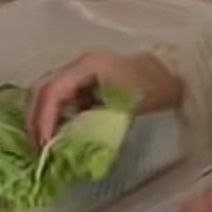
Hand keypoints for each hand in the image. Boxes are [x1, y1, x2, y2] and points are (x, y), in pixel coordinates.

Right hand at [26, 48, 183, 145]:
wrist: (176, 77)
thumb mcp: (124, 109)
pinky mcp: (86, 82)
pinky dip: (55, 115)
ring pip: (48, 92)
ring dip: (42, 116)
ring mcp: (81, 71)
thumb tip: (64, 142)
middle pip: (43, 88)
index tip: (44, 143)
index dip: (43, 118)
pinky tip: (57, 134)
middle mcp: (79, 64)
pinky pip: (61, 97)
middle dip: (35, 118)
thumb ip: (92, 123)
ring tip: (43, 143)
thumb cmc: (155, 91)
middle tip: (37, 146)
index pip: (53, 90)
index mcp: (87, 65)